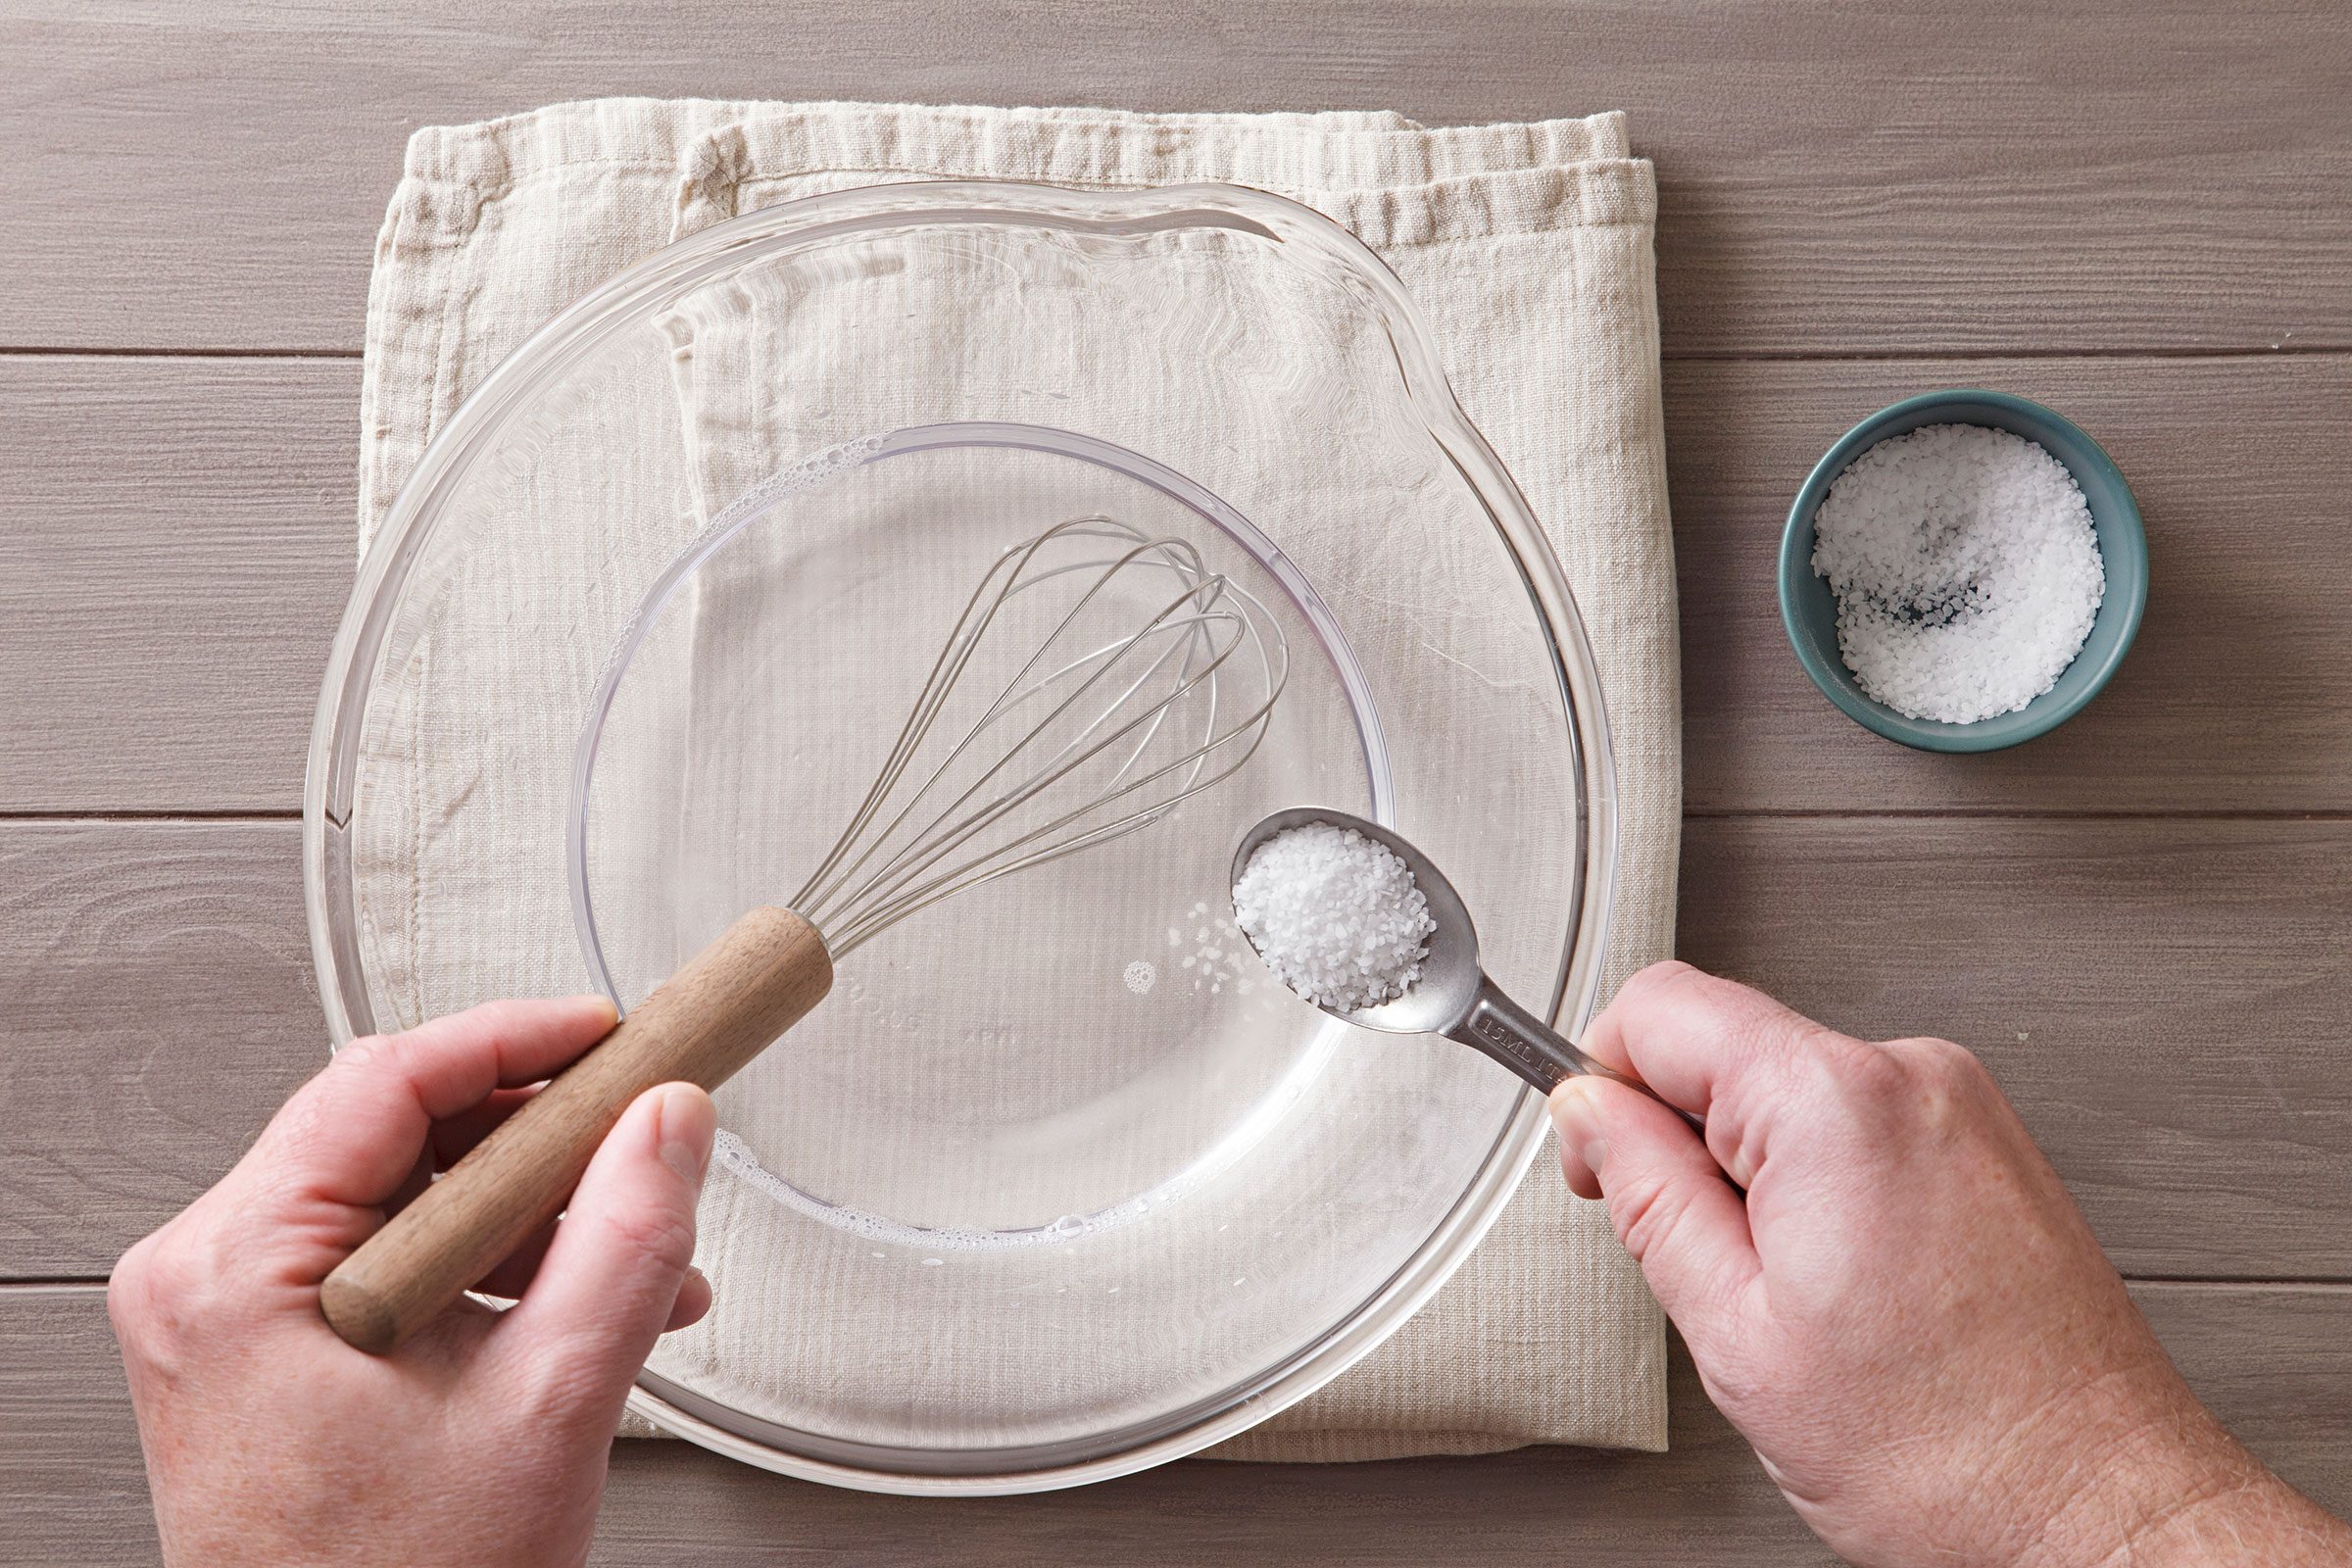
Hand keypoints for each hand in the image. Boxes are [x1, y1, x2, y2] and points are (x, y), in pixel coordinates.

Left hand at [110, 998, 716, 1567]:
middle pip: (399, 1131)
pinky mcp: (265, 1353)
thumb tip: (669, 1125)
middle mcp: (208, 1281)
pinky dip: (490, 1266)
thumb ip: (627, 1243)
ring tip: (630, 1266)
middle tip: (640, 1144)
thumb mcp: (548, 1406)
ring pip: (407, 1194)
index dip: (517, 1040)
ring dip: (533, 1215)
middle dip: (544, 1147)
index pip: (385, 1080)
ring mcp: (230, 1319)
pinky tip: (575, 1303)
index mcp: (237, 1273)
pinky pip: (392, 1256)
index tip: (609, 1035)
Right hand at [1553, 961, 2351, 1567]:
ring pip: (1788, 1088)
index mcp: (1833, 1103)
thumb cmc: (1951, 1452)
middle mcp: (1910, 1074)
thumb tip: (1588, 1116)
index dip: (1598, 1079)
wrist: (2099, 1511)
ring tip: (1792, 1290)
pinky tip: (1846, 1282)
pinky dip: (1822, 1183)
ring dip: (1754, 1168)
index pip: (1659, 1007)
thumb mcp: (1736, 1330)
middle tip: (1699, 1258)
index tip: (1595, 1156)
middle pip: (1726, 1042)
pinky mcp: (1989, 1142)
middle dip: (1681, 1137)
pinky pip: (1857, 1121)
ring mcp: (1962, 1104)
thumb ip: (1644, 1194)